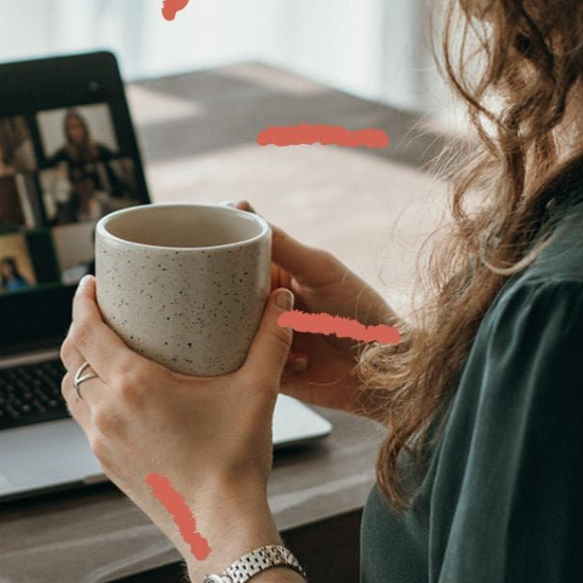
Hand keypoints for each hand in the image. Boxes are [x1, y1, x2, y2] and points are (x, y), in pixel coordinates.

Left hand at [59, 276, 288, 569]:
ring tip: (103, 349)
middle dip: (79, 327)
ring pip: (72, 390)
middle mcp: (107, 411)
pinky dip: (89, 397)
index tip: (90, 285)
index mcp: (133, 385)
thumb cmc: (234, 462)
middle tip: (99, 309)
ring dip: (80, 364)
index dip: (83, 303)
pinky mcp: (107, 463)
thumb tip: (282, 303)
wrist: (219, 528)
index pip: (86, 331)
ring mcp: (102, 440)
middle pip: (72, 356)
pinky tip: (114, 395)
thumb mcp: (257, 392)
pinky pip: (84, 419)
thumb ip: (269, 341)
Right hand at [234, 200, 398, 420]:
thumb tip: (243, 207)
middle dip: (220, 300)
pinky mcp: (271, 375)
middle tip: (220, 297)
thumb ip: (282, 244)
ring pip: (231, 337)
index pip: (237, 264)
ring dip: (242, 335)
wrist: (387, 367)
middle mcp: (268, 310)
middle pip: (226, 301)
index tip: (196, 247)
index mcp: (277, 279)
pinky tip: (300, 358)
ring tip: (269, 330)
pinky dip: (266, 363)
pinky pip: (250, 369)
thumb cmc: (362, 311)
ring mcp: (268, 343)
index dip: (217, 257)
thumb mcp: (320, 269)